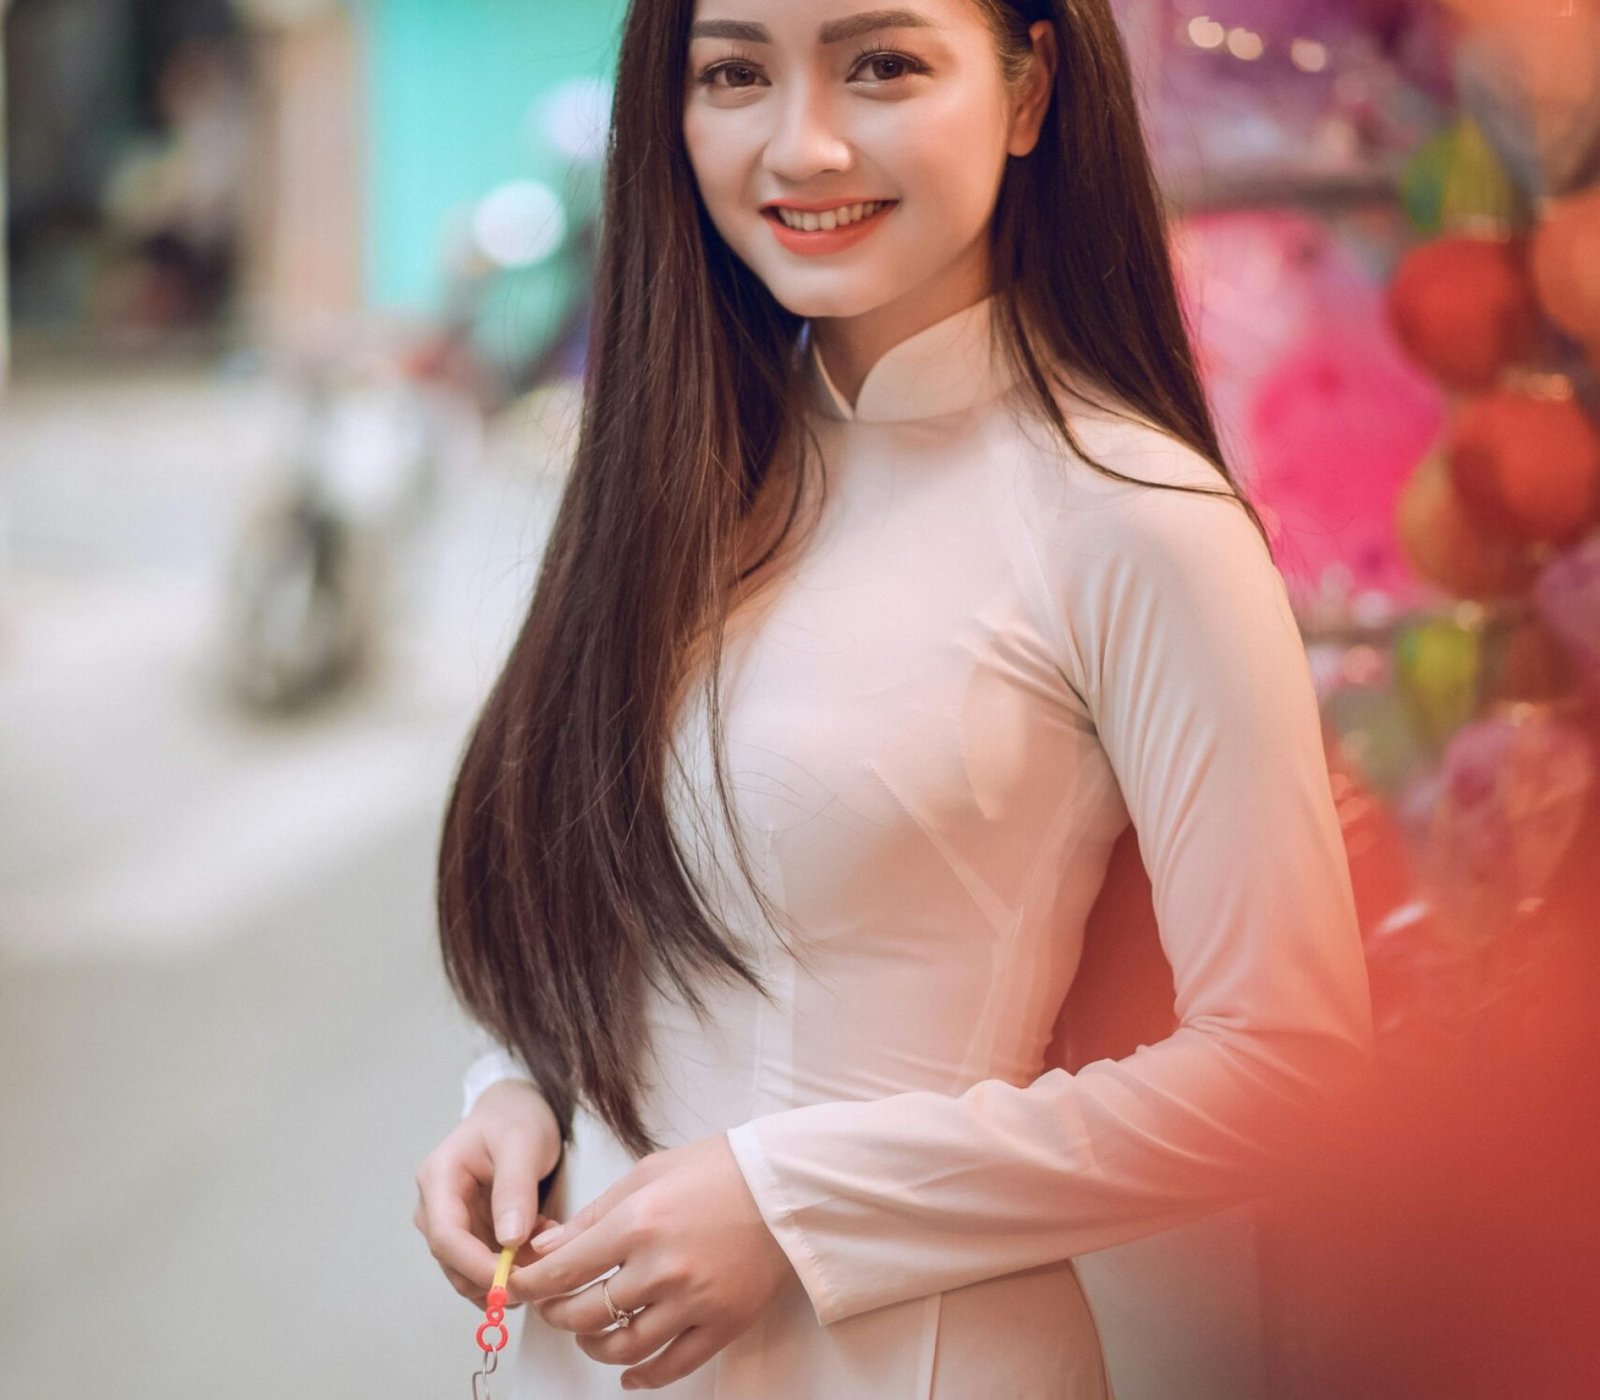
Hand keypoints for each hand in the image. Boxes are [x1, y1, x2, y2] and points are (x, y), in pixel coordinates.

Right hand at [414, 1080, 564, 1307]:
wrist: (515, 1110)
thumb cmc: (515, 1118)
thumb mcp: (522, 1143)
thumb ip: (514, 1189)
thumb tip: (509, 1241)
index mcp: (438, 1179)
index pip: (446, 1236)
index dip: (475, 1265)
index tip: (510, 1281)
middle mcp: (435, 1206)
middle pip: (453, 1262)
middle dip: (494, 1275)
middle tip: (541, 1273)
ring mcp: (451, 1222)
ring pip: (470, 1271)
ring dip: (509, 1272)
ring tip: (547, 1246)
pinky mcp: (470, 1233)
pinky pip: (487, 1263)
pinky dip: (515, 1264)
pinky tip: (541, 1243)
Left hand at [509, 1133, 797, 1390]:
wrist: (785, 1186)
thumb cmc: (717, 1169)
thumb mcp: (646, 1173)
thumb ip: (594, 1215)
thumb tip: (548, 1248)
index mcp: (637, 1223)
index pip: (564, 1271)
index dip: (533, 1286)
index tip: (520, 1288)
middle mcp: (660, 1268)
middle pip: (587, 1314)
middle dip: (558, 1315)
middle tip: (553, 1307)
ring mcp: (692, 1302)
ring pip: (623, 1346)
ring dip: (594, 1347)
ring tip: (589, 1335)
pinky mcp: (722, 1324)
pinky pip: (672, 1365)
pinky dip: (643, 1376)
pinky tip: (629, 1374)